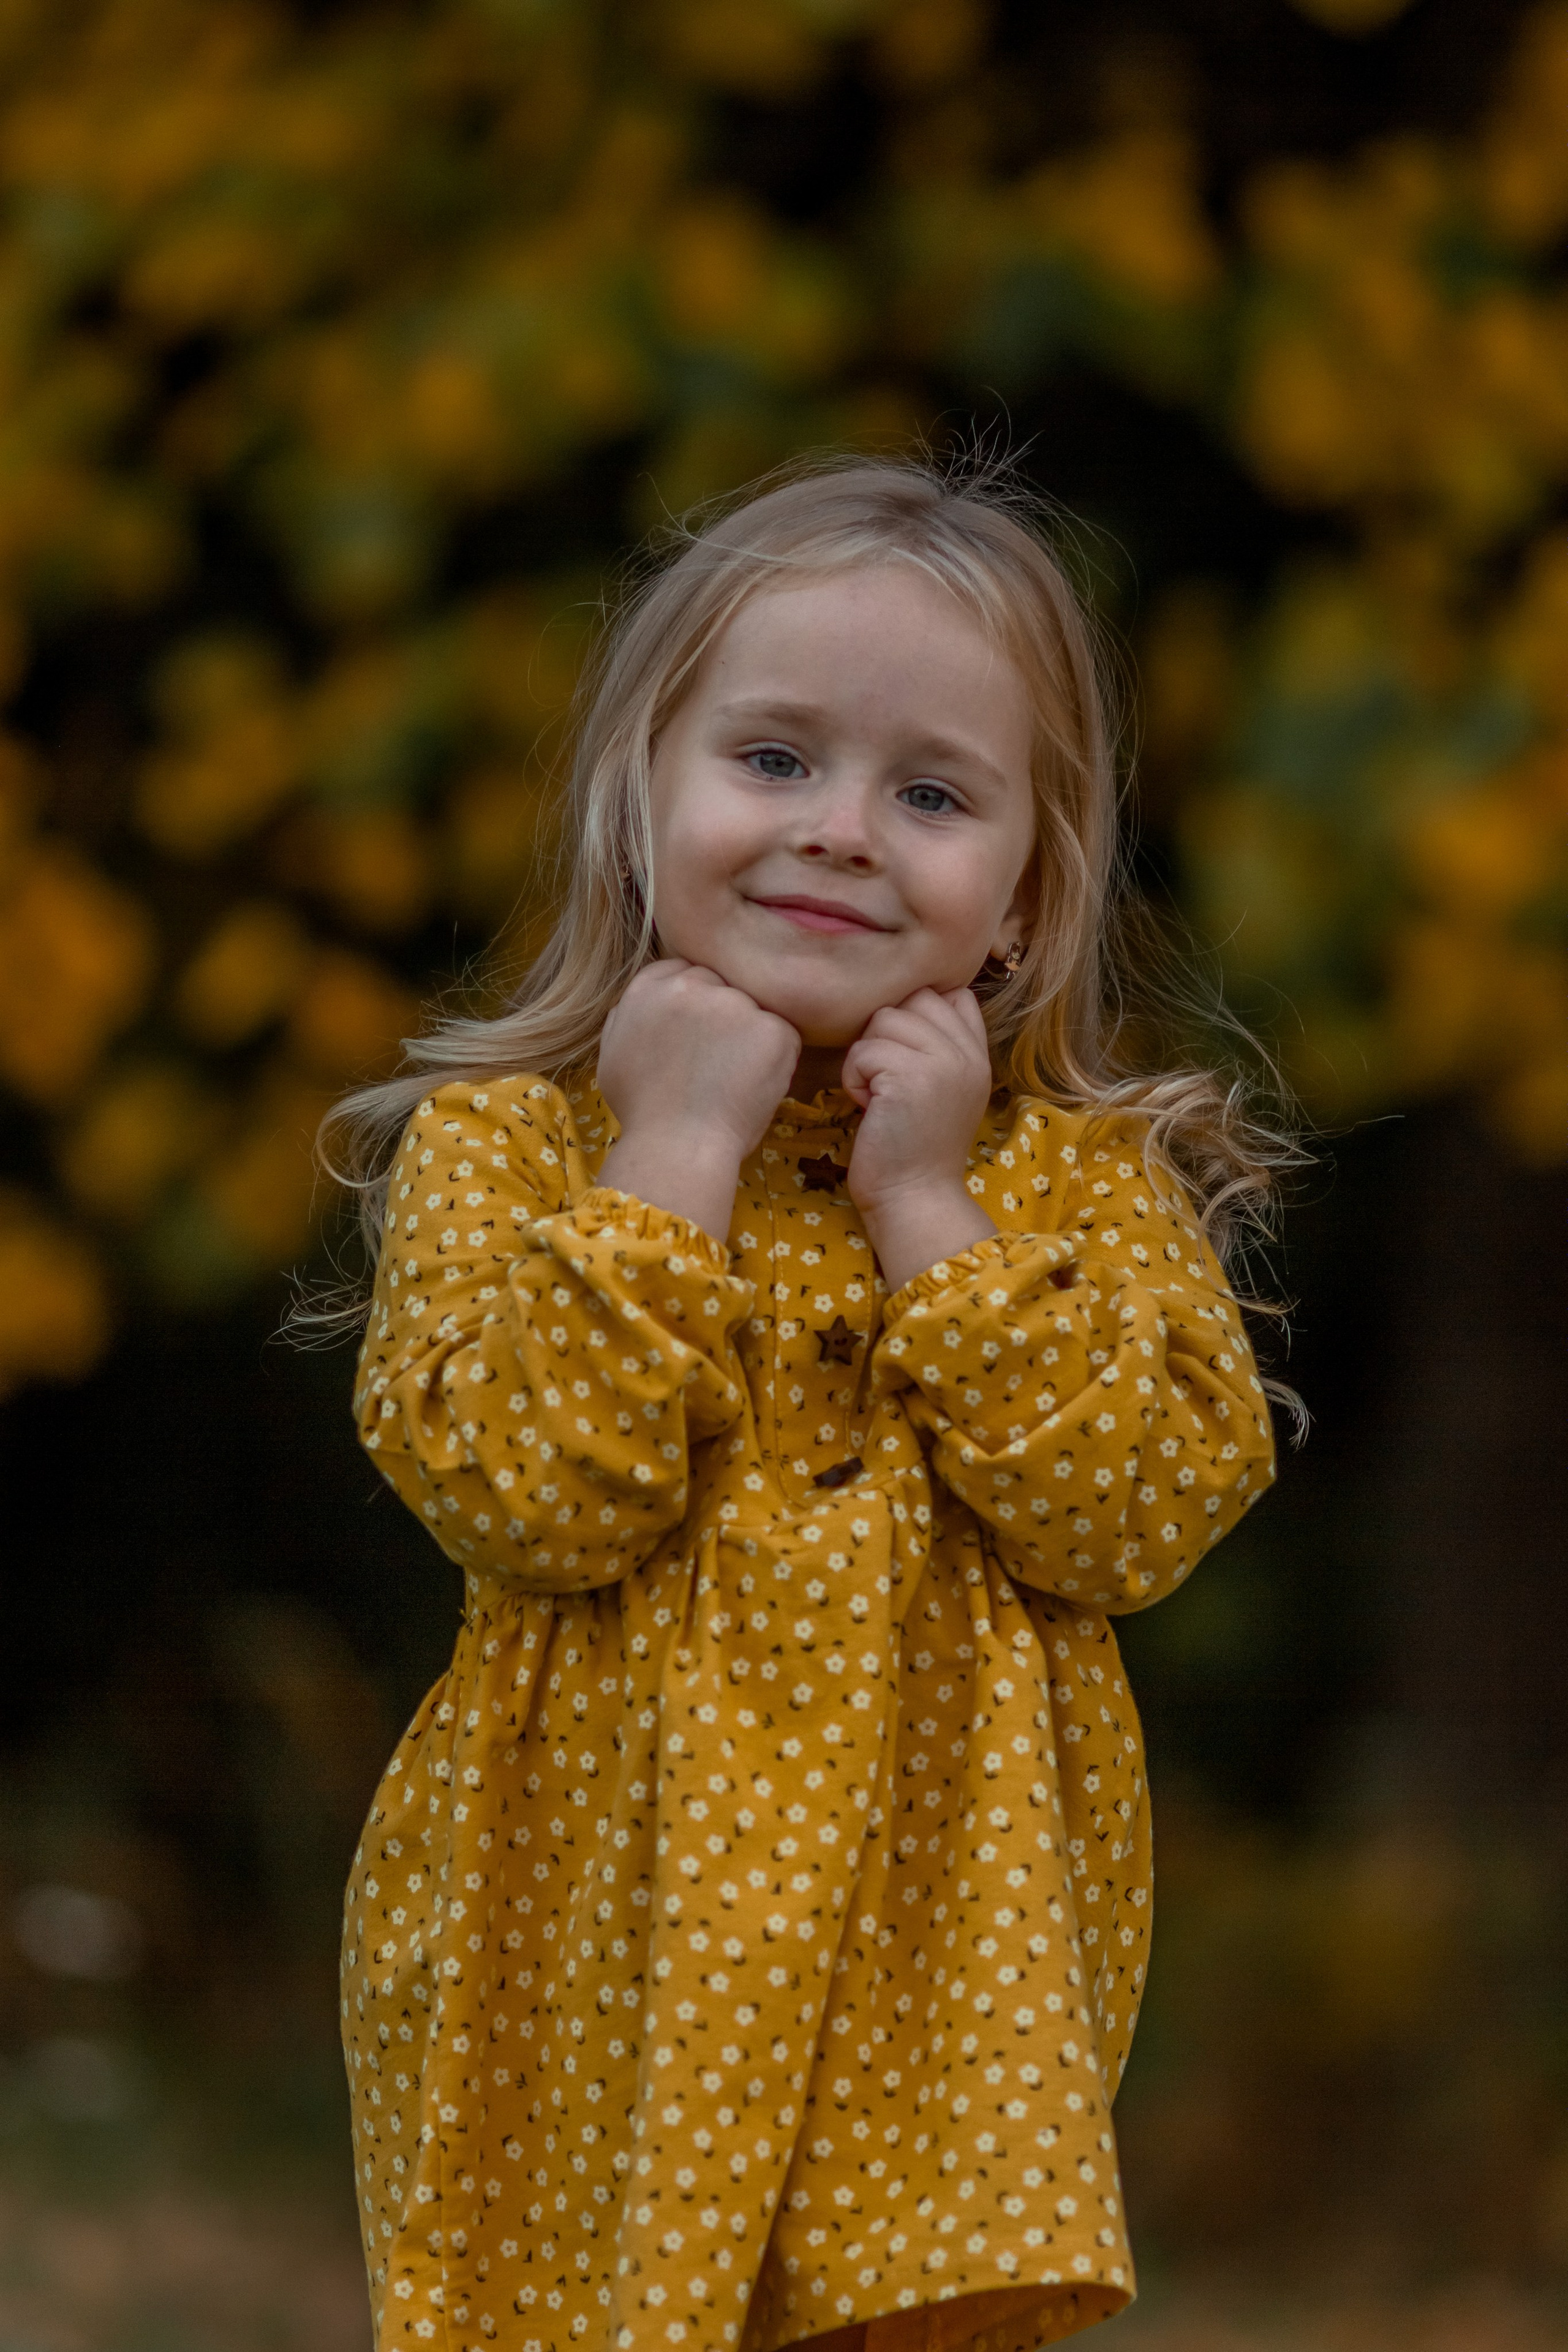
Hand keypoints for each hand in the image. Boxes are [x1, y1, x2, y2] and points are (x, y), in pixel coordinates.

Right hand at [596, 960, 799, 1240]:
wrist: (677, 1147)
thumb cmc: (643, 1112)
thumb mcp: (614, 1054)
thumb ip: (631, 1016)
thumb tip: (651, 1001)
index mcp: (649, 988)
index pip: (685, 972)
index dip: (695, 1005)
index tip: (698, 1037)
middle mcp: (691, 984)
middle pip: (722, 985)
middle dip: (724, 1016)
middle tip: (718, 1062)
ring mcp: (735, 1003)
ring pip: (754, 1009)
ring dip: (751, 1037)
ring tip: (735, 1080)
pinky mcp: (773, 1028)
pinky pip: (782, 1035)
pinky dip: (776, 1060)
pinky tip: (754, 1087)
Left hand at [841, 986, 998, 1292]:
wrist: (914, 1198)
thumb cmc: (915, 1148)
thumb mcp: (945, 1091)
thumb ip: (940, 1047)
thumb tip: (905, 1007)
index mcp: (978, 1056)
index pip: (953, 995)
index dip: (919, 1013)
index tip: (904, 1055)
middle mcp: (966, 1055)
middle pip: (913, 999)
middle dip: (886, 1032)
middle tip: (885, 1078)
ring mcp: (942, 1064)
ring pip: (883, 1019)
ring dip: (866, 1056)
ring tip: (877, 1094)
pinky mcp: (908, 1078)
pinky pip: (864, 1050)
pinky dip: (854, 1078)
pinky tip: (867, 1108)